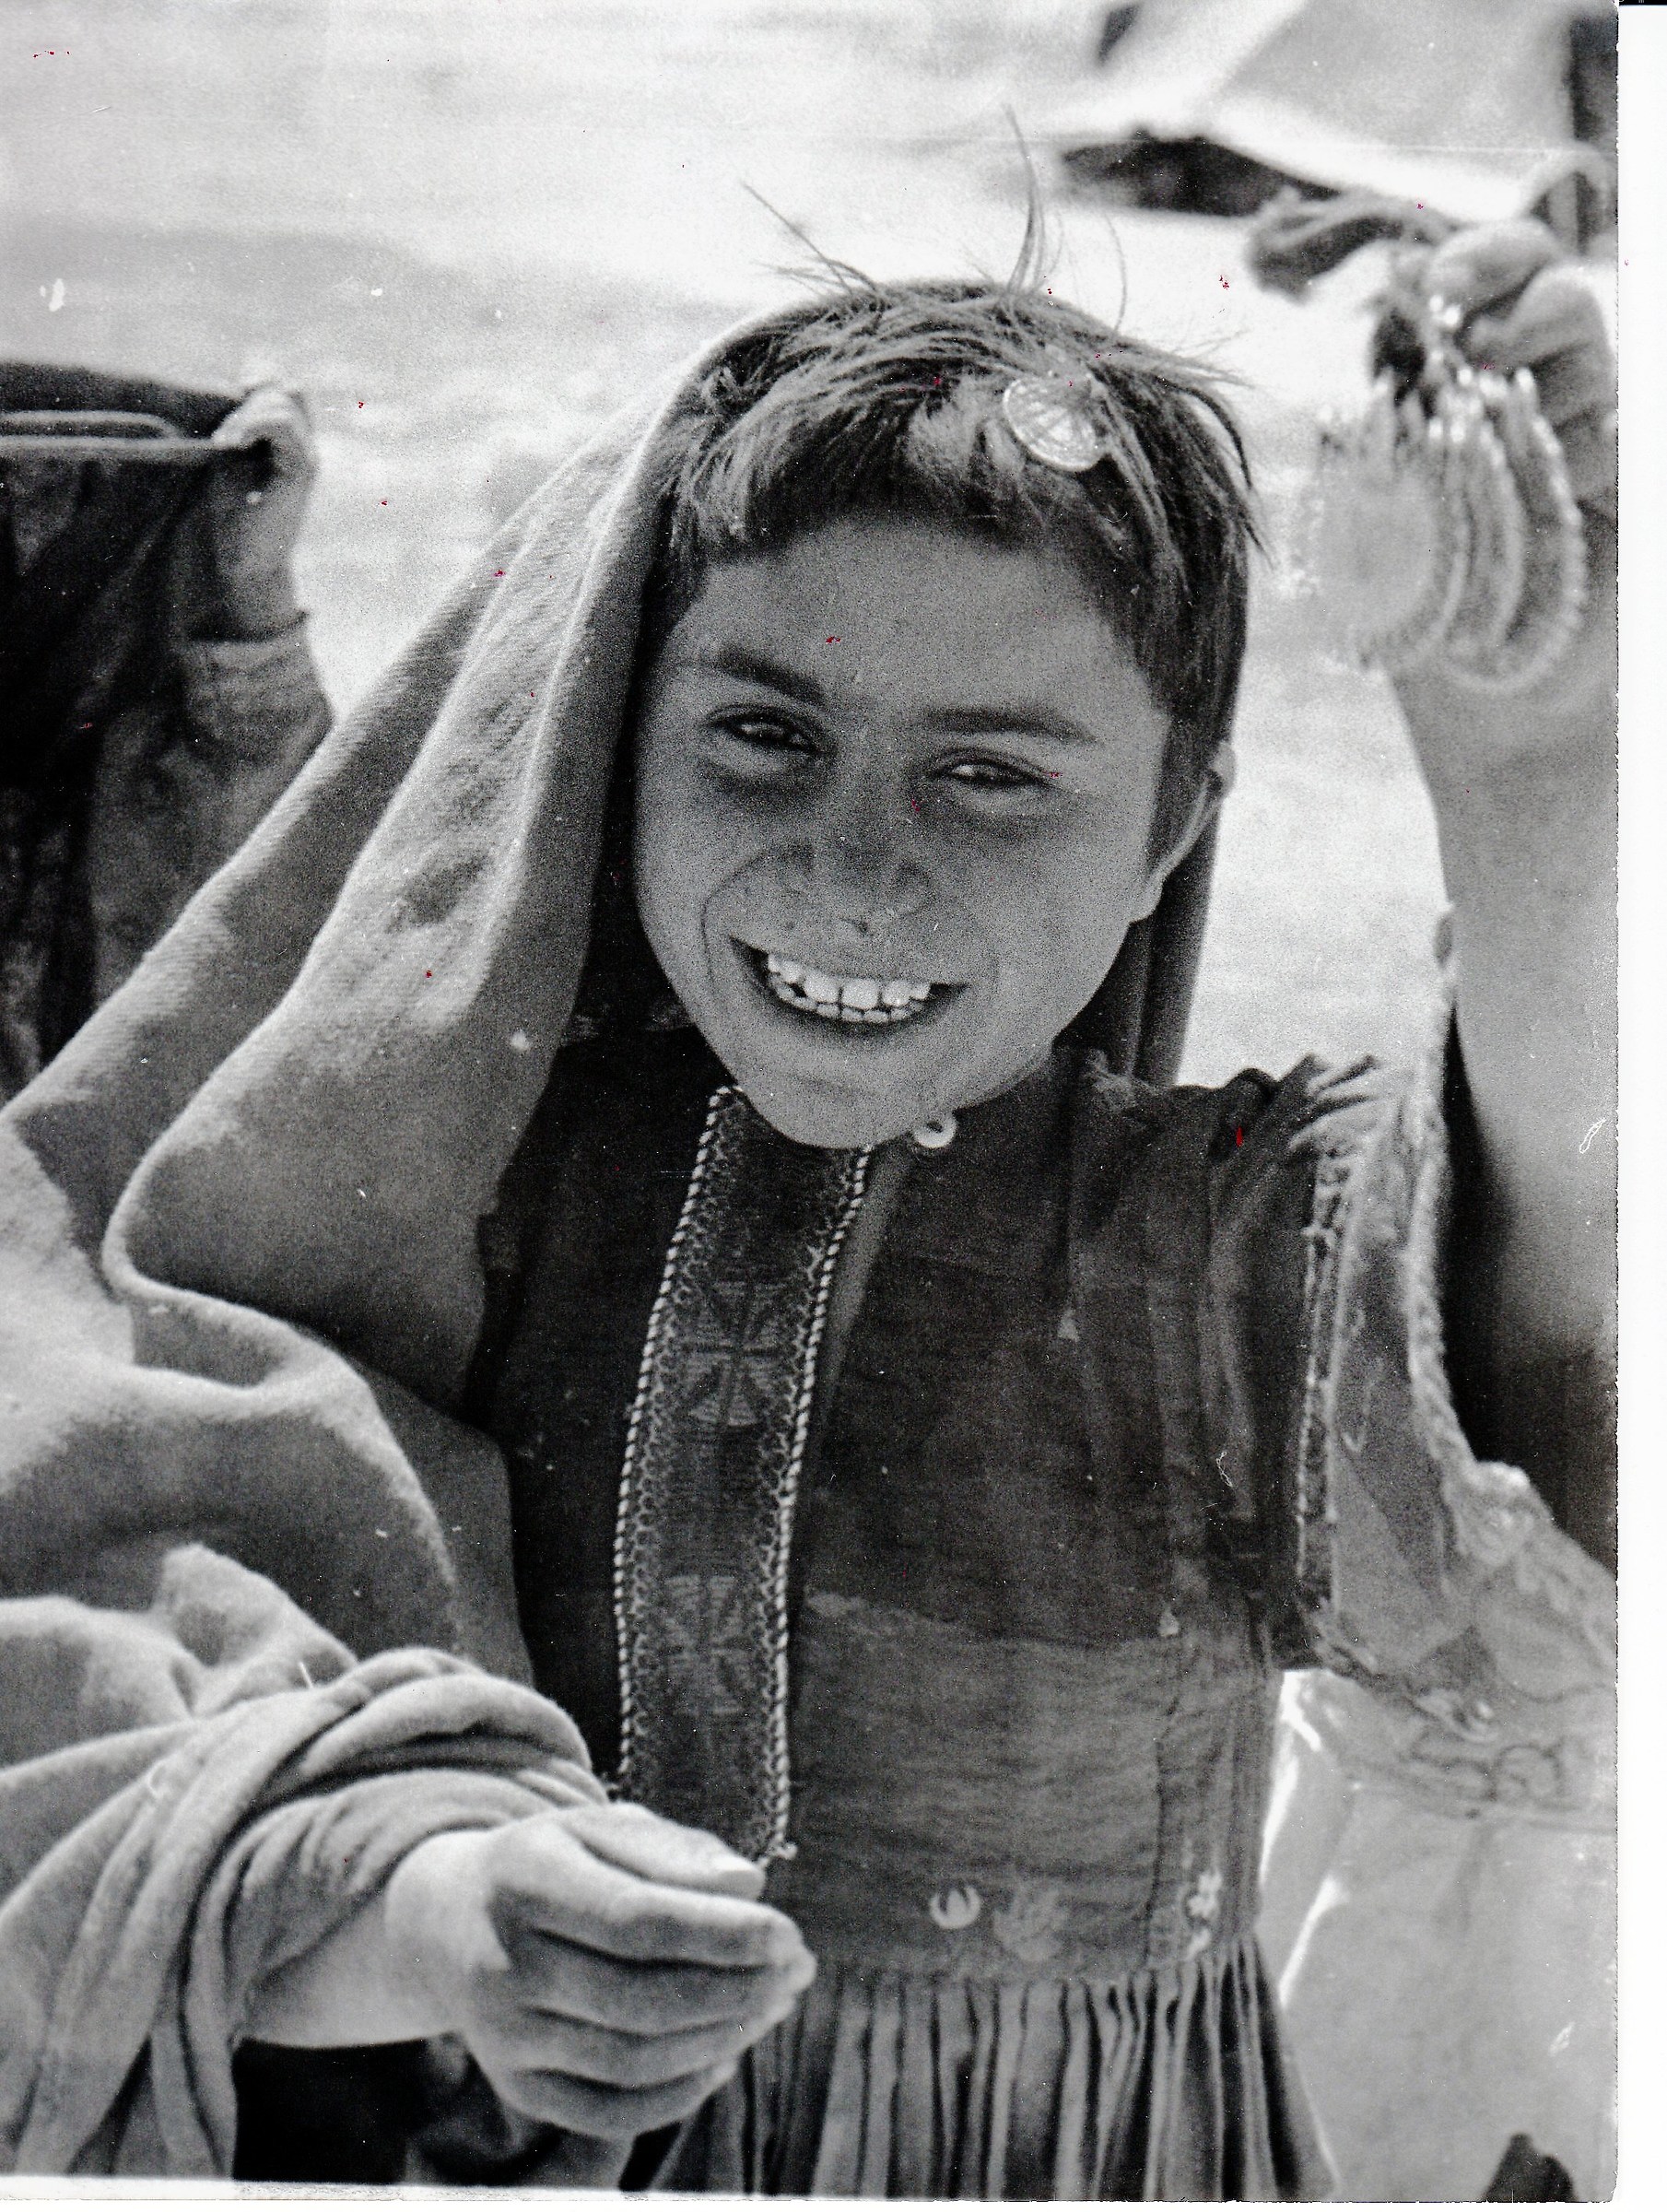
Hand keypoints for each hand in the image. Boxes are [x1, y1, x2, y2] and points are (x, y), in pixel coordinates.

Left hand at [201, 384, 317, 638]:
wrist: (245, 560)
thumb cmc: (233, 513)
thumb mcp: (229, 456)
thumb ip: (234, 424)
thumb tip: (218, 387)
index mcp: (288, 438)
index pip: (284, 386)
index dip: (259, 378)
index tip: (227, 396)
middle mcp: (304, 443)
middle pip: (286, 387)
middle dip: (249, 397)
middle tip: (223, 432)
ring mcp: (306, 455)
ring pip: (285, 401)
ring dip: (247, 414)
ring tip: (223, 442)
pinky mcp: (302, 469)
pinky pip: (283, 426)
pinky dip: (252, 426)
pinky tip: (230, 445)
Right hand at [381, 1801, 814, 2137]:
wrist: (449, 1922)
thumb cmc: (556, 1863)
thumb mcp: (604, 1829)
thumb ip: (676, 1852)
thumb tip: (748, 1886)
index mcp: (521, 1878)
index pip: (635, 1921)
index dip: (721, 1934)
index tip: (788, 1932)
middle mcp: (500, 1963)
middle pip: (638, 2000)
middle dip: (735, 1990)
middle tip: (797, 1969)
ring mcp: (503, 2036)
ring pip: (632, 2061)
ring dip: (722, 2038)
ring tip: (774, 2002)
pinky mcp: (517, 2087)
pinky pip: (613, 2110)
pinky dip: (682, 2090)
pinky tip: (726, 2053)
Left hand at [1389, 220, 1615, 753]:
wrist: (1492, 724)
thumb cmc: (1429, 627)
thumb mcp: (1378, 522)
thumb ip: (1380, 437)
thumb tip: (1377, 356)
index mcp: (1474, 389)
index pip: (1495, 281)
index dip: (1477, 260)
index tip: (1437, 284)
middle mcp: (1541, 400)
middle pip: (1558, 290)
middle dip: (1515, 304)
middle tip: (1473, 360)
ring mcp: (1594, 441)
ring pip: (1594, 352)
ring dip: (1544, 380)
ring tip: (1506, 439)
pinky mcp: (1634, 492)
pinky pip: (1624, 433)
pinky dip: (1585, 451)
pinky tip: (1555, 491)